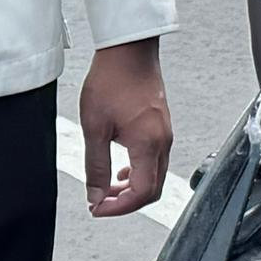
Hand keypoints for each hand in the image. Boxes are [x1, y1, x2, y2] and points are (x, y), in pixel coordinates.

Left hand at [74, 38, 171, 216]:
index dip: (119, 208)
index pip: (141, 193)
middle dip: (126, 202)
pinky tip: (120, 167)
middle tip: (100, 203)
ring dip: (131, 188)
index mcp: (148, 144)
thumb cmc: (112, 81)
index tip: (98, 209)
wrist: (128, 51)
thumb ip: (96, 166)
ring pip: (154, 176)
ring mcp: (165, 135)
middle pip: (152, 190)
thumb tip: (96, 195)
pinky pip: (155, 161)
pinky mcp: (161, 128)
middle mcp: (163, 142)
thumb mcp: (94, 127)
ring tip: (106, 187)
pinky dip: (138, 172)